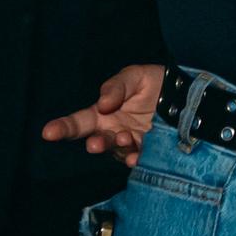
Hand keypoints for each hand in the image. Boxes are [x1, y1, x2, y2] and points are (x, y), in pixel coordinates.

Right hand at [41, 63, 162, 168]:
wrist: (188, 94)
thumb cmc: (157, 83)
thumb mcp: (136, 76)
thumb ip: (116, 86)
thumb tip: (103, 104)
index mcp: (103, 113)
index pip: (78, 123)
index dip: (62, 128)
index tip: (48, 132)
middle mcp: (113, 132)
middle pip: (96, 141)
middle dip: (94, 144)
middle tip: (95, 143)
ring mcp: (130, 144)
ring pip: (117, 151)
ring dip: (117, 147)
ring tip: (124, 137)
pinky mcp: (148, 152)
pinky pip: (137, 159)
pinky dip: (135, 159)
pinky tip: (137, 156)